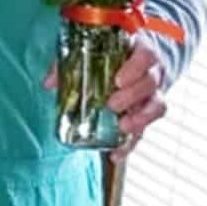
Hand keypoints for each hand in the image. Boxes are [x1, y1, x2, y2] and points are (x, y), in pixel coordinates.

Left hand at [41, 33, 166, 161]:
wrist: (146, 61)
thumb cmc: (118, 55)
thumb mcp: (98, 51)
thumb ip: (73, 63)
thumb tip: (49, 83)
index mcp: (140, 52)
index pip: (146, 56)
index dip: (135, 68)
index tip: (118, 80)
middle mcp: (153, 72)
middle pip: (150, 83)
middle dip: (132, 95)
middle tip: (112, 104)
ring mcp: (154, 94)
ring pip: (157, 107)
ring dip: (140, 120)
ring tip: (122, 127)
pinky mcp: (149, 114)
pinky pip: (146, 129)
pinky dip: (131, 144)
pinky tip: (116, 154)